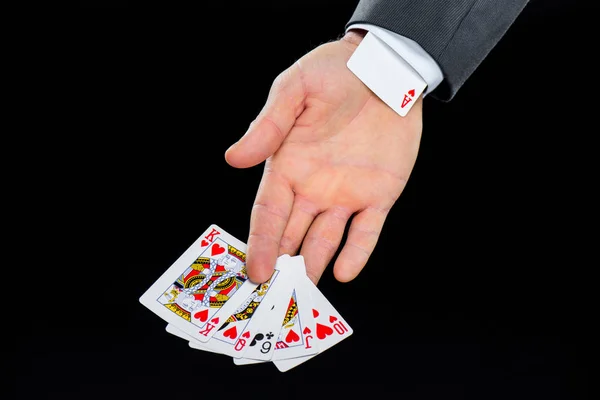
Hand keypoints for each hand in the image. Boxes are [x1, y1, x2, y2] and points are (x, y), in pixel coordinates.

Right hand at [225, 31, 422, 283]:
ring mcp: (346, 194)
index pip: (268, 213)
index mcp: (287, 166)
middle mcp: (312, 187)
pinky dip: (357, 252)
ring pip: (326, 240)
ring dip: (315, 266)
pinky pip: (366, 231)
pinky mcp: (379, 195)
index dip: (261, 242)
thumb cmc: (334, 72)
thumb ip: (268, 126)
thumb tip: (233, 159)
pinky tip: (345, 272)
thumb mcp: (295, 90)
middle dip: (283, 265)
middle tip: (275, 297)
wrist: (385, 68)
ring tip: (304, 295)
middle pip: (292, 235)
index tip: (255, 272)